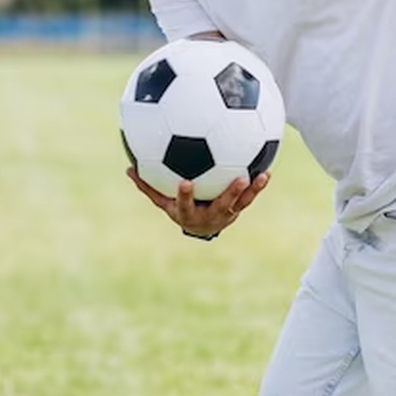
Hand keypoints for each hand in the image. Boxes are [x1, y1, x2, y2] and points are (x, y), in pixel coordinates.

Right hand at [126, 167, 269, 239]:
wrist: (201, 227)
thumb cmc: (180, 208)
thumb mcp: (163, 201)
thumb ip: (147, 186)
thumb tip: (128, 168)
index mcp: (188, 213)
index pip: (184, 205)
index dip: (185, 196)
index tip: (185, 182)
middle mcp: (209, 215)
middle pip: (221, 205)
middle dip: (229, 194)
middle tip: (239, 178)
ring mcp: (226, 213)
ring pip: (240, 202)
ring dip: (250, 190)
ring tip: (260, 175)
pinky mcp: (237, 208)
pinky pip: (249, 197)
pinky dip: (257, 186)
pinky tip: (267, 171)